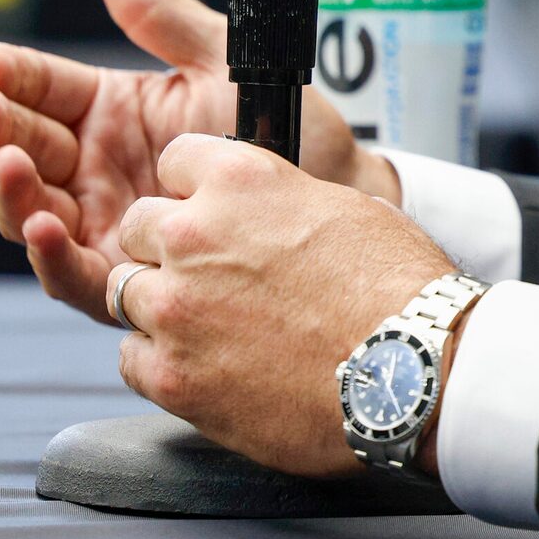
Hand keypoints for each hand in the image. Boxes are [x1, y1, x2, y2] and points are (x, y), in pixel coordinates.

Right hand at [0, 0, 395, 321]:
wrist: (338, 190)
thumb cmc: (285, 127)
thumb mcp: (218, 58)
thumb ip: (160, 10)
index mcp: (113, 111)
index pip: (42, 87)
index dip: (11, 74)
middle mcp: (99, 168)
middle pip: (24, 147)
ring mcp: (108, 223)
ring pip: (33, 211)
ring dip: (11, 189)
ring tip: (11, 163)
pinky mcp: (127, 278)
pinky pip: (74, 273)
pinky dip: (51, 255)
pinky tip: (45, 229)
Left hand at [114, 134, 459, 478]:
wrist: (413, 372)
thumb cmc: (397, 291)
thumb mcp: (346, 209)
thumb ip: (284, 201)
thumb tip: (270, 213)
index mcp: (241, 182)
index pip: (174, 160)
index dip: (194, 188)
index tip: (208, 209)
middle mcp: (195, 237)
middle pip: (136, 227)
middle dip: (165, 246)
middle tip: (209, 274)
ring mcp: (177, 310)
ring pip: (125, 293)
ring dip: (161, 304)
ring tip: (212, 325)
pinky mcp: (173, 378)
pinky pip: (131, 359)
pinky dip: (160, 361)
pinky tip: (207, 365)